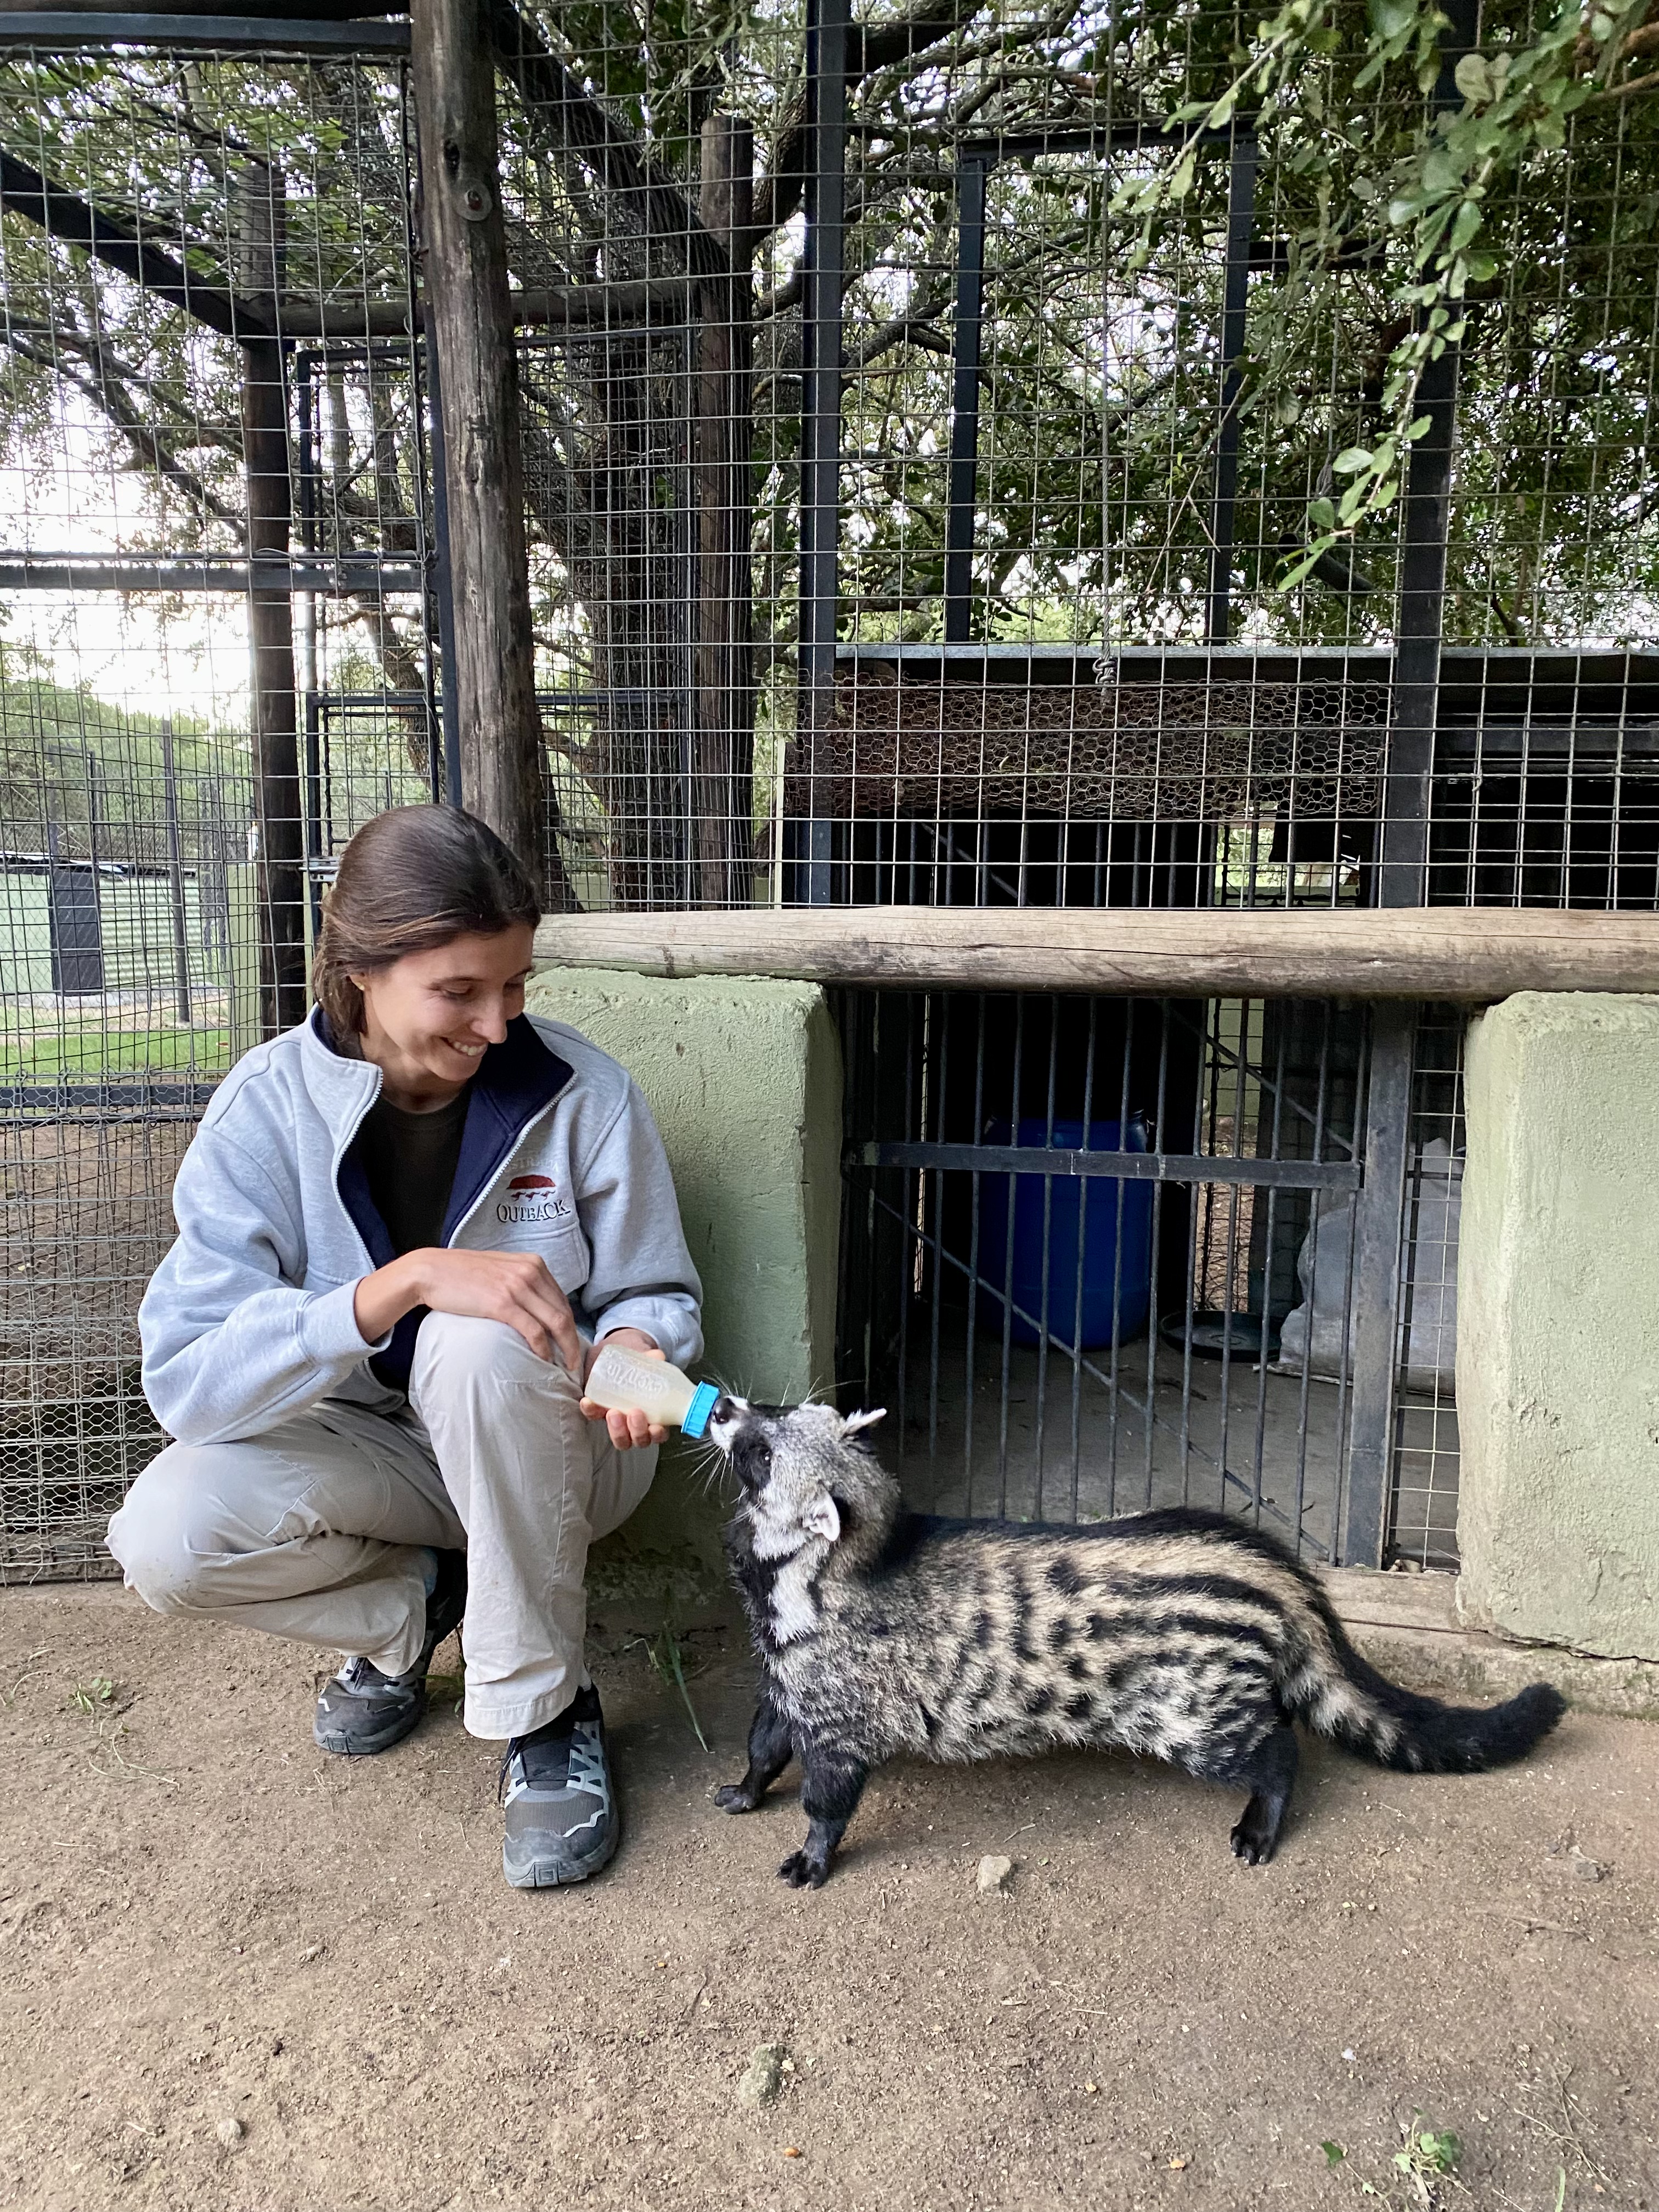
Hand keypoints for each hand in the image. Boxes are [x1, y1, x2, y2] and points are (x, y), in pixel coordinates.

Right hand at [354, 1248, 583, 1375]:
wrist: (431, 1271)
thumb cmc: (463, 1274)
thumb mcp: (501, 1269)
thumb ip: (522, 1282)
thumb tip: (537, 1308)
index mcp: (533, 1263)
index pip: (562, 1299)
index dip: (571, 1324)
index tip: (571, 1343)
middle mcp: (530, 1272)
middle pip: (564, 1311)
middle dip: (573, 1339)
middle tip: (574, 1362)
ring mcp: (517, 1287)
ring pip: (556, 1322)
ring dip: (565, 1348)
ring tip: (565, 1366)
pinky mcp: (502, 1303)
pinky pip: (533, 1330)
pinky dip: (543, 1348)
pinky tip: (544, 1359)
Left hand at [579, 1328, 666, 1450]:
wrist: (620, 1359)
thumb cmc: (642, 1367)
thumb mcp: (650, 1362)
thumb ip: (655, 1359)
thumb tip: (658, 1356)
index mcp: (655, 1417)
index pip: (658, 1434)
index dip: (657, 1435)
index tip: (655, 1427)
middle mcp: (637, 1426)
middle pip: (638, 1440)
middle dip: (636, 1431)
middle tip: (633, 1414)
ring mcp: (618, 1421)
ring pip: (619, 1438)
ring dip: (617, 1430)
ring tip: (613, 1412)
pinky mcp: (600, 1412)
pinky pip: (594, 1417)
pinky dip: (590, 1411)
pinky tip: (588, 1402)